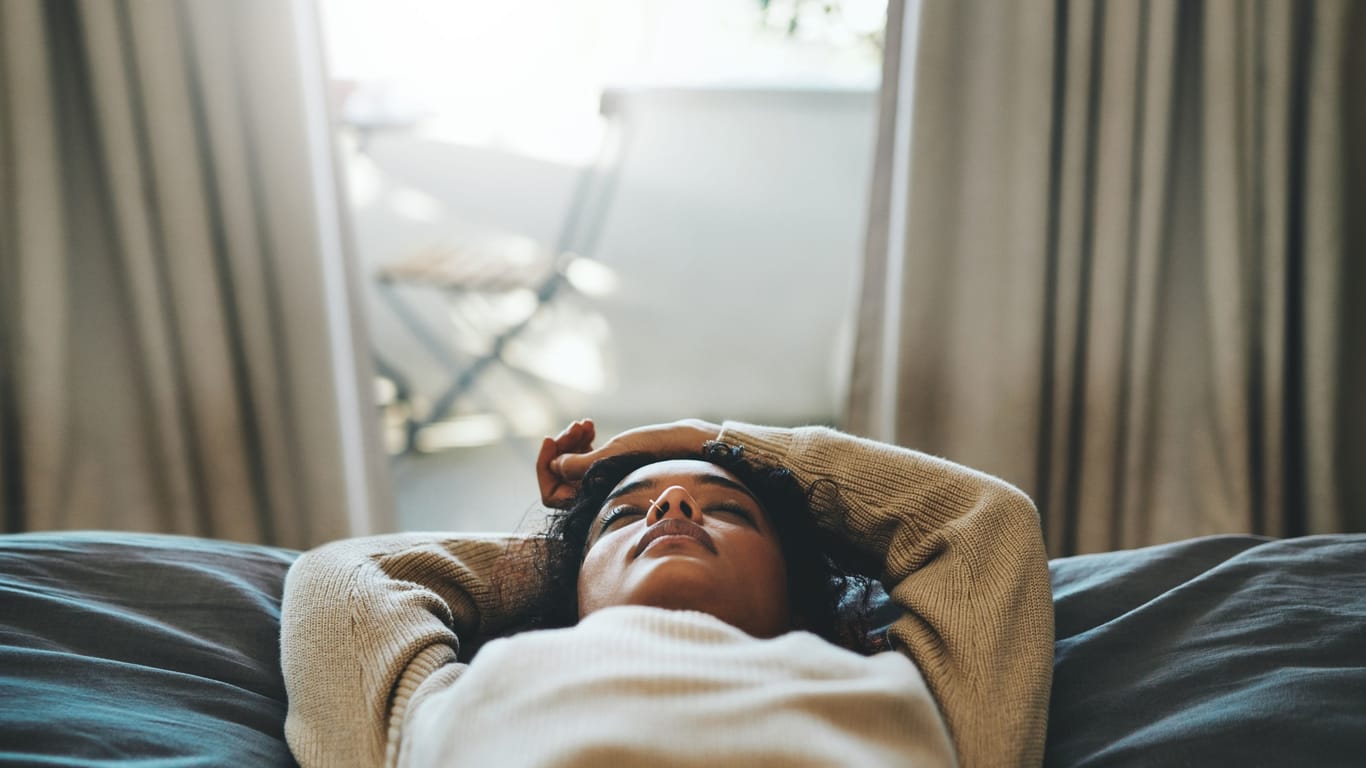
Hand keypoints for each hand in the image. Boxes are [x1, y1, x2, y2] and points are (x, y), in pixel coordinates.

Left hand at [535, 418, 721, 508]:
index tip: (549, 439)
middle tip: (577, 426)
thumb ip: (581, 465)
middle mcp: (596, 496)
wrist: (689, 448)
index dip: (545, 468)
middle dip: (562, 449)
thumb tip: (554, 467)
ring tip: (586, 425)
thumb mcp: (615, 456)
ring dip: (572, 441)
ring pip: (571, 465)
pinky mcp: (612, 469)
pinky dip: (583, 441)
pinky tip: (591, 426)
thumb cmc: (657, 453)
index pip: (552, 495)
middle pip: (559, 477)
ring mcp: (603, 483)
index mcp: (595, 502)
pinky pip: (584, 458)